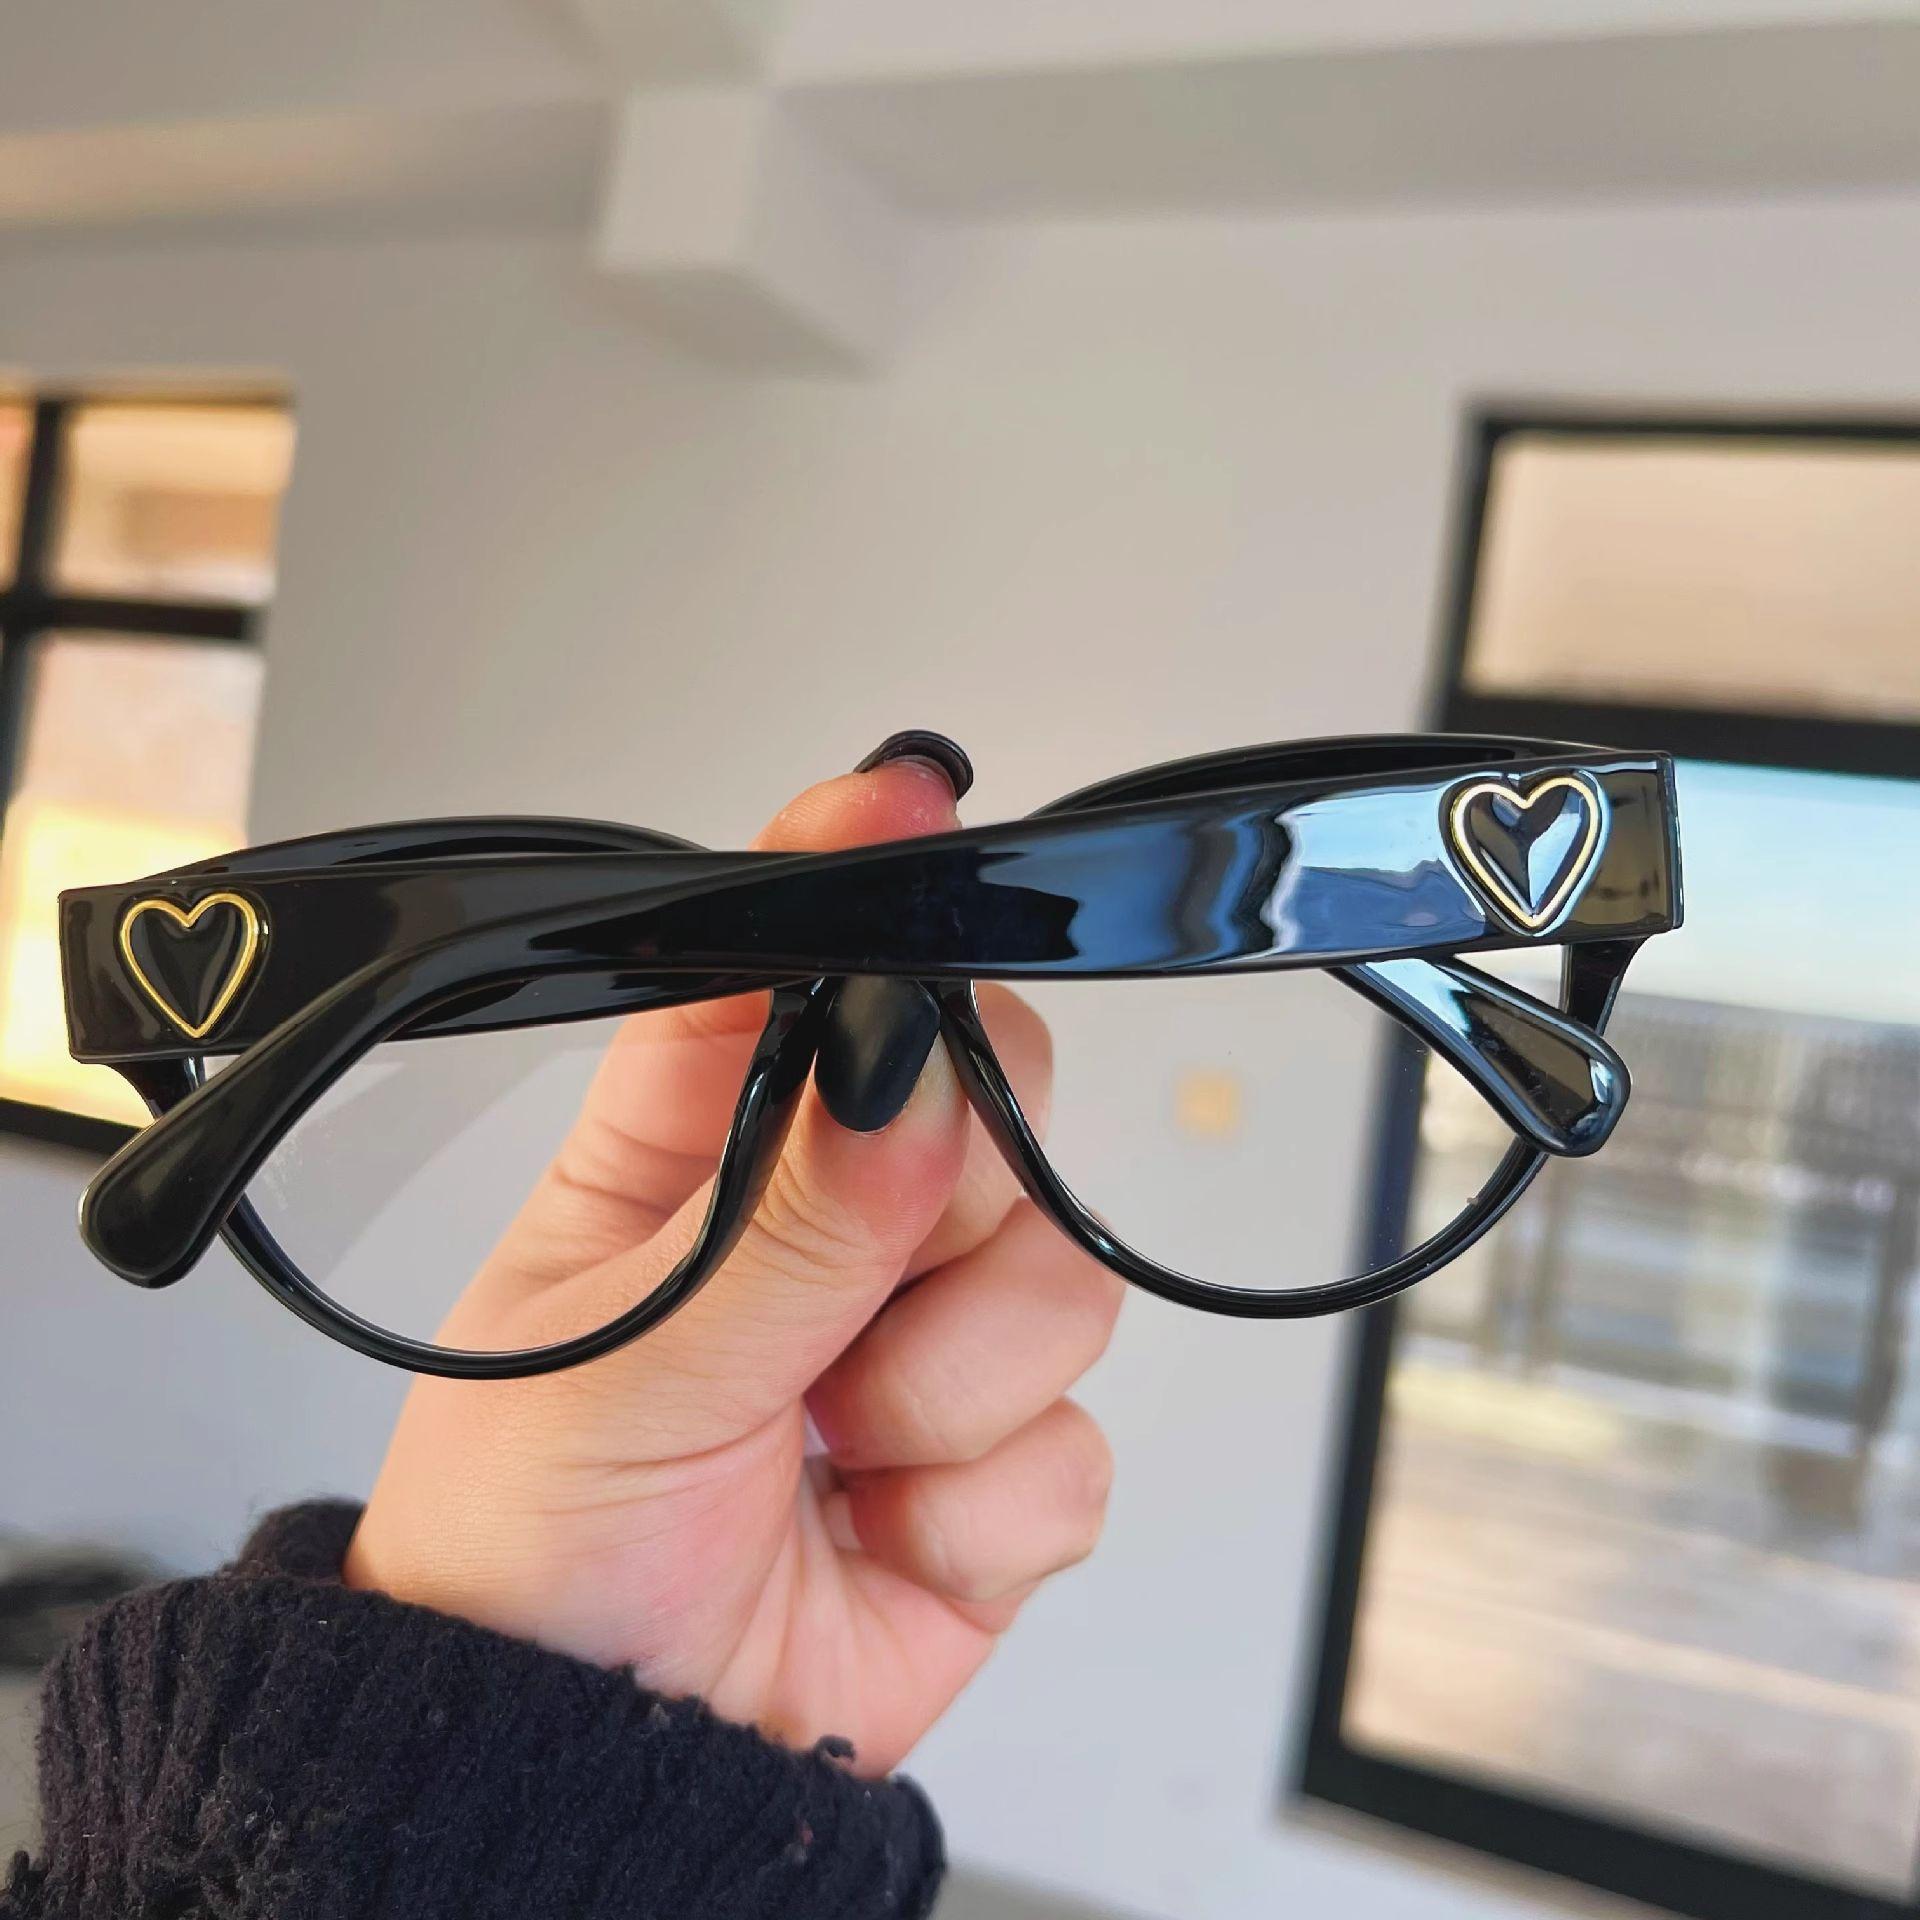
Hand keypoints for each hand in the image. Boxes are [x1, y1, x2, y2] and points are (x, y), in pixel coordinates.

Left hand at [344, 748, 1121, 1774]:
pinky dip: (975, 1509)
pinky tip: (878, 1530)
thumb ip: (787, 1220)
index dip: (855, 878)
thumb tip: (904, 1063)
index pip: (787, 967)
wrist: (594, 1777)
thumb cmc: (533, 1560)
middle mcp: (827, 1226)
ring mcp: (923, 1341)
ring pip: (1059, 1272)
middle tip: (831, 1298)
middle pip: (988, 1093)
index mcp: (697, 1156)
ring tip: (828, 1446)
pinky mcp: (992, 1466)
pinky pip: (1077, 1443)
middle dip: (940, 1200)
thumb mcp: (626, 1369)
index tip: (909, 803)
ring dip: (944, 1387)